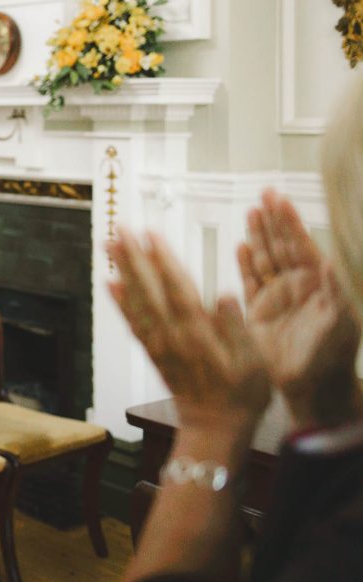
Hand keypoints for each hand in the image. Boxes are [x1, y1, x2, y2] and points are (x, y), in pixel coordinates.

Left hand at [108, 229, 270, 435]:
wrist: (214, 429)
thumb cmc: (241, 395)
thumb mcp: (253, 363)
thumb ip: (236, 327)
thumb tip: (224, 295)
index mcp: (199, 333)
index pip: (178, 289)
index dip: (163, 261)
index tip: (151, 235)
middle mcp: (173, 335)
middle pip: (150, 290)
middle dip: (134, 257)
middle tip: (119, 229)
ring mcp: (159, 343)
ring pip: (137, 301)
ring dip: (123, 271)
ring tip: (109, 246)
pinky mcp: (153, 352)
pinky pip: (133, 323)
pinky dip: (119, 302)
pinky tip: (110, 284)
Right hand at [238, 189, 360, 427]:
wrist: (311, 386)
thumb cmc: (333, 355)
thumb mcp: (342, 319)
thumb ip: (336, 288)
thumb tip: (329, 258)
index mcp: (317, 282)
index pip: (301, 244)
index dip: (290, 222)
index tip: (280, 199)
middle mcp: (296, 285)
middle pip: (281, 245)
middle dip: (273, 220)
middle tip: (264, 194)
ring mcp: (276, 297)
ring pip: (264, 258)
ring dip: (257, 236)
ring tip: (251, 213)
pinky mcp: (257, 312)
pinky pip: (249, 281)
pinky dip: (244, 264)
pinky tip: (240, 247)